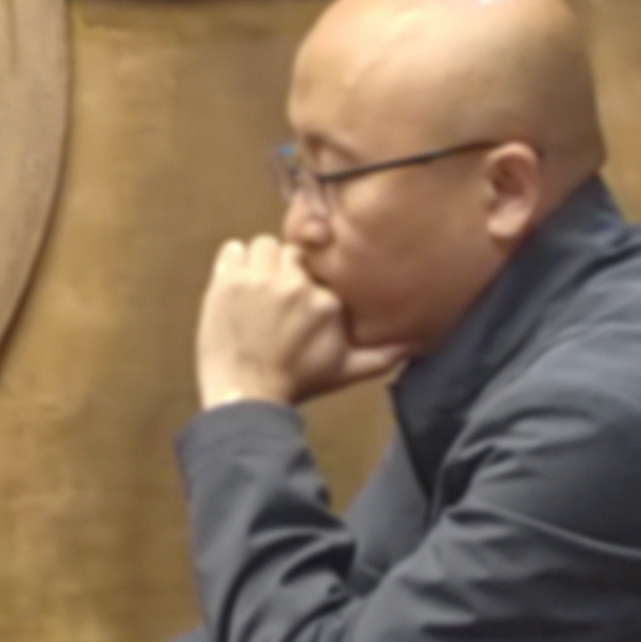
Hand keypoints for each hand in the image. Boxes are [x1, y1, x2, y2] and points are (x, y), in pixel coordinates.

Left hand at [195, 236, 408, 410]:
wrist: (246, 396)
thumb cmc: (295, 383)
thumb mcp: (345, 371)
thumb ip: (381, 356)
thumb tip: (413, 346)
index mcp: (326, 300)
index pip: (323, 265)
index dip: (313, 277)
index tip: (305, 292)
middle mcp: (295, 284)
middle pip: (294, 251)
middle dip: (287, 267)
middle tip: (278, 290)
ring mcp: (258, 280)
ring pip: (264, 245)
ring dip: (261, 261)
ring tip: (257, 284)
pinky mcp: (226, 282)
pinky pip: (232, 249)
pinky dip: (233, 261)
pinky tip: (236, 281)